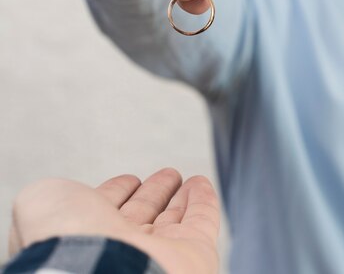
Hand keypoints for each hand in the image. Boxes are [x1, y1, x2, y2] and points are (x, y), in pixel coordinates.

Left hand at [9, 168, 219, 273]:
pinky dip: (205, 200)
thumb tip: (66, 195)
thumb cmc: (66, 242)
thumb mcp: (42, 202)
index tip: (129, 180)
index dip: (118, 193)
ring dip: (180, 196)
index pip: (107, 212)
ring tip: (183, 177)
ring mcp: (160, 253)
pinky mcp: (196, 253)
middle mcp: (124, 250)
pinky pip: (203, 221)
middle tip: (166, 176)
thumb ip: (55, 195)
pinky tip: (201, 182)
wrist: (102, 273)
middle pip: (143, 216)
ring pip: (174, 220)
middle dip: (154, 194)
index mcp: (88, 240)